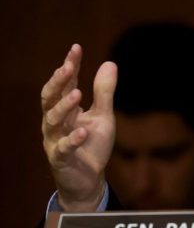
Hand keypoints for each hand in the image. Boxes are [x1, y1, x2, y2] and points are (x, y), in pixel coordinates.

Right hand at [41, 44, 116, 210]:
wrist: (89, 179)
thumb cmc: (92, 145)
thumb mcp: (103, 116)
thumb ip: (104, 93)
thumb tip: (110, 63)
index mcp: (66, 109)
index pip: (65, 84)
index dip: (69, 66)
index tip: (76, 48)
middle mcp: (55, 122)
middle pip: (50, 98)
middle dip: (58, 82)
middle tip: (67, 67)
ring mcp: (55, 140)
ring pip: (51, 121)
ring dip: (63, 107)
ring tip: (76, 95)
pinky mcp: (61, 159)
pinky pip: (62, 148)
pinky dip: (72, 139)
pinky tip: (82, 130)